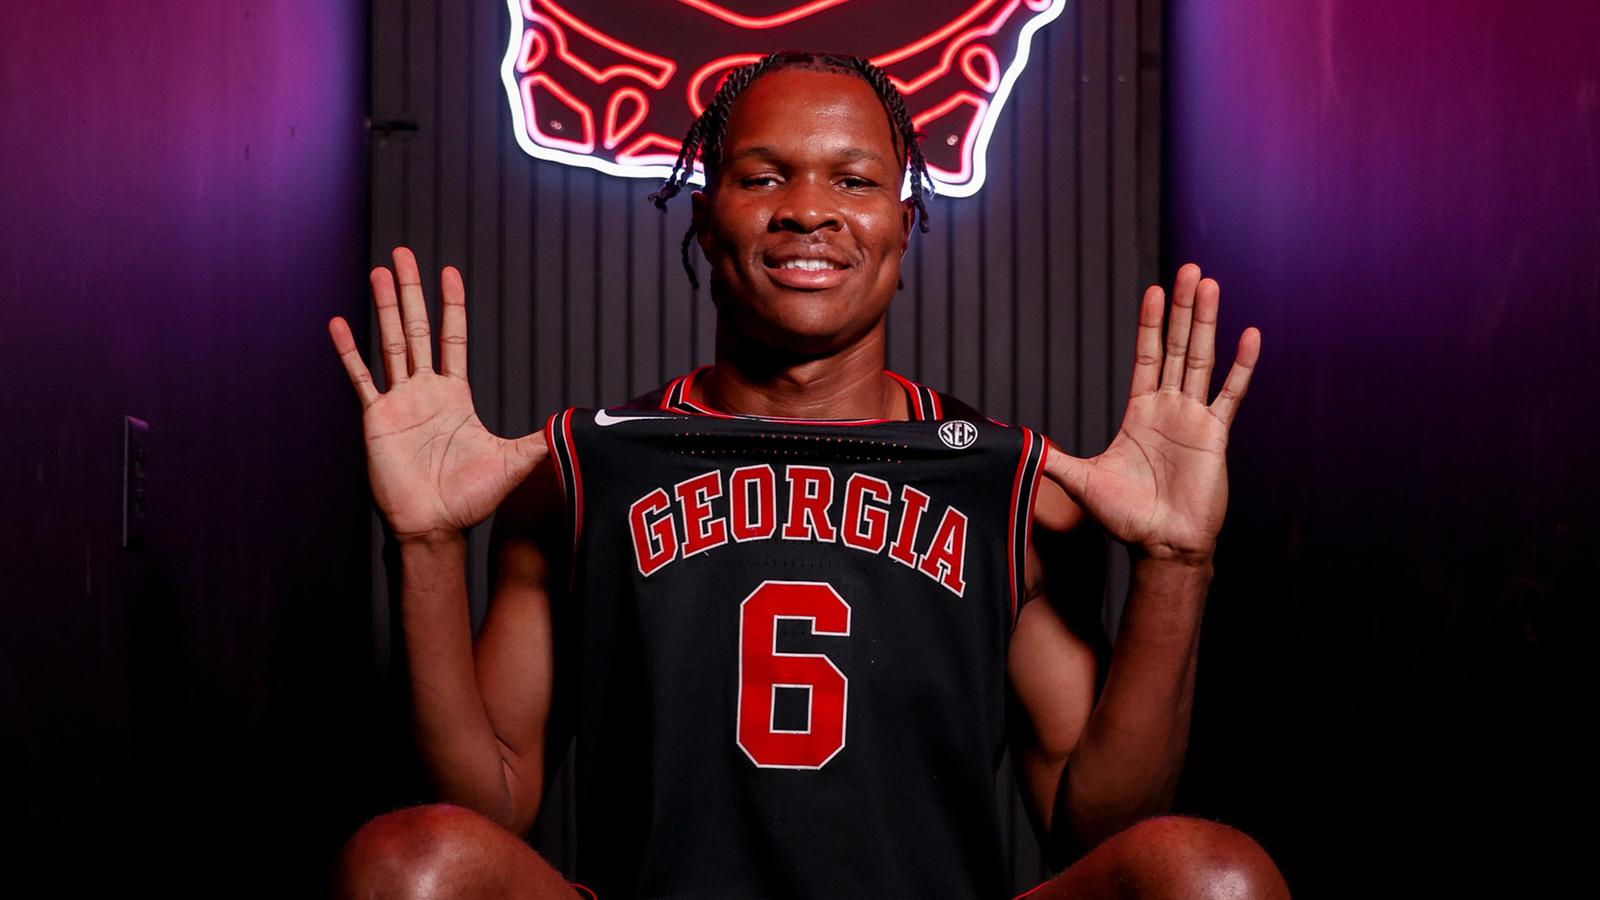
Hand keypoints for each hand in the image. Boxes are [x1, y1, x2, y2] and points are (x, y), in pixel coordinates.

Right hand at [328, 247, 546, 542]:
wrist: (435, 526)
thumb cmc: (472, 500)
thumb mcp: (514, 462)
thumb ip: (541, 439)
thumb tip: (578, 425)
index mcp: (455, 395)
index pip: (453, 339)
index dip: (452, 306)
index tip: (449, 271)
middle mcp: (425, 391)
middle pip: (417, 329)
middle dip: (412, 291)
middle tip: (404, 253)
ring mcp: (399, 402)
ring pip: (390, 343)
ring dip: (385, 307)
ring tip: (379, 272)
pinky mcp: (377, 419)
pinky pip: (361, 379)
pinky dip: (349, 352)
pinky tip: (339, 323)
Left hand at [1043, 264, 1259, 564]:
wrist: (1162, 547)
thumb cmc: (1126, 518)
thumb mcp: (1082, 482)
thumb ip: (1053, 458)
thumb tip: (1017, 444)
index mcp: (1140, 412)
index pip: (1146, 357)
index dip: (1150, 324)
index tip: (1154, 290)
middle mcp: (1169, 409)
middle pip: (1177, 347)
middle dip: (1183, 309)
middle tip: (1191, 270)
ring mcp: (1194, 419)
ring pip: (1202, 359)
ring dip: (1207, 322)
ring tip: (1212, 286)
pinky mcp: (1215, 436)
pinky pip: (1230, 394)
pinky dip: (1240, 365)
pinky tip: (1248, 335)